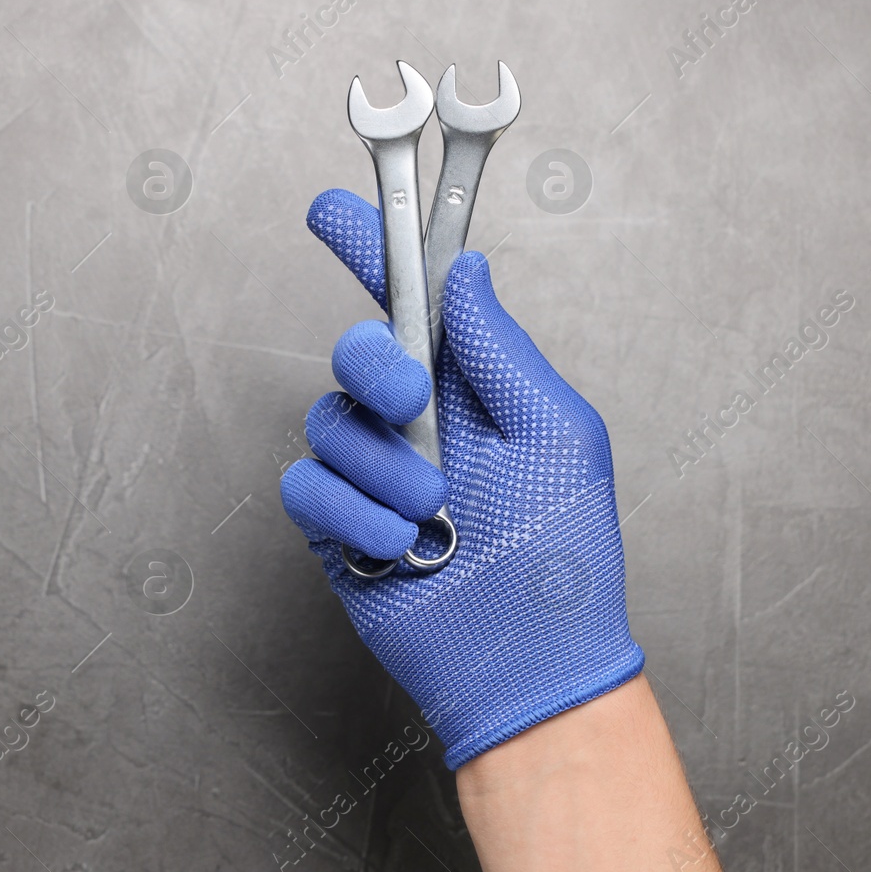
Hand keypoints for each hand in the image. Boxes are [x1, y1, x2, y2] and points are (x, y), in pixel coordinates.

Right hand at [279, 188, 643, 769]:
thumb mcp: (554, 432)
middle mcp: (416, 420)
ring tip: (437, 513)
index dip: (373, 246)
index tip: (334, 209)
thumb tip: (465, 271)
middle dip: (375, 364)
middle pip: (356, 348)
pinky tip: (402, 549)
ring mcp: (372, 474)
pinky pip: (307, 488)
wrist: (530, 662)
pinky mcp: (338, 527)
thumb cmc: (563, 555)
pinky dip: (353, 516)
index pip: (411, 299)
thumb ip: (499, 348)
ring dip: (384, 468)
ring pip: (329, 423)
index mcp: (471, 385)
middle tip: (412, 399)